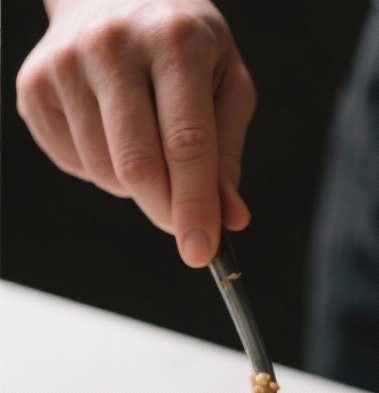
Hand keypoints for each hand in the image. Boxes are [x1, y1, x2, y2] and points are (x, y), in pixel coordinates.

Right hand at [16, 0, 255, 265]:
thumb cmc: (180, 42)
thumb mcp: (225, 83)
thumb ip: (227, 153)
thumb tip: (229, 219)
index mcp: (175, 40)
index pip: (186, 144)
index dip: (195, 206)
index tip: (202, 251)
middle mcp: (114, 46)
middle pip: (138, 166)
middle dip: (165, 210)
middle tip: (181, 223)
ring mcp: (66, 65)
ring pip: (105, 173)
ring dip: (134, 186)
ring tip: (145, 141)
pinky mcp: (34, 87)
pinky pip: (74, 164)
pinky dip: (100, 169)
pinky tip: (110, 131)